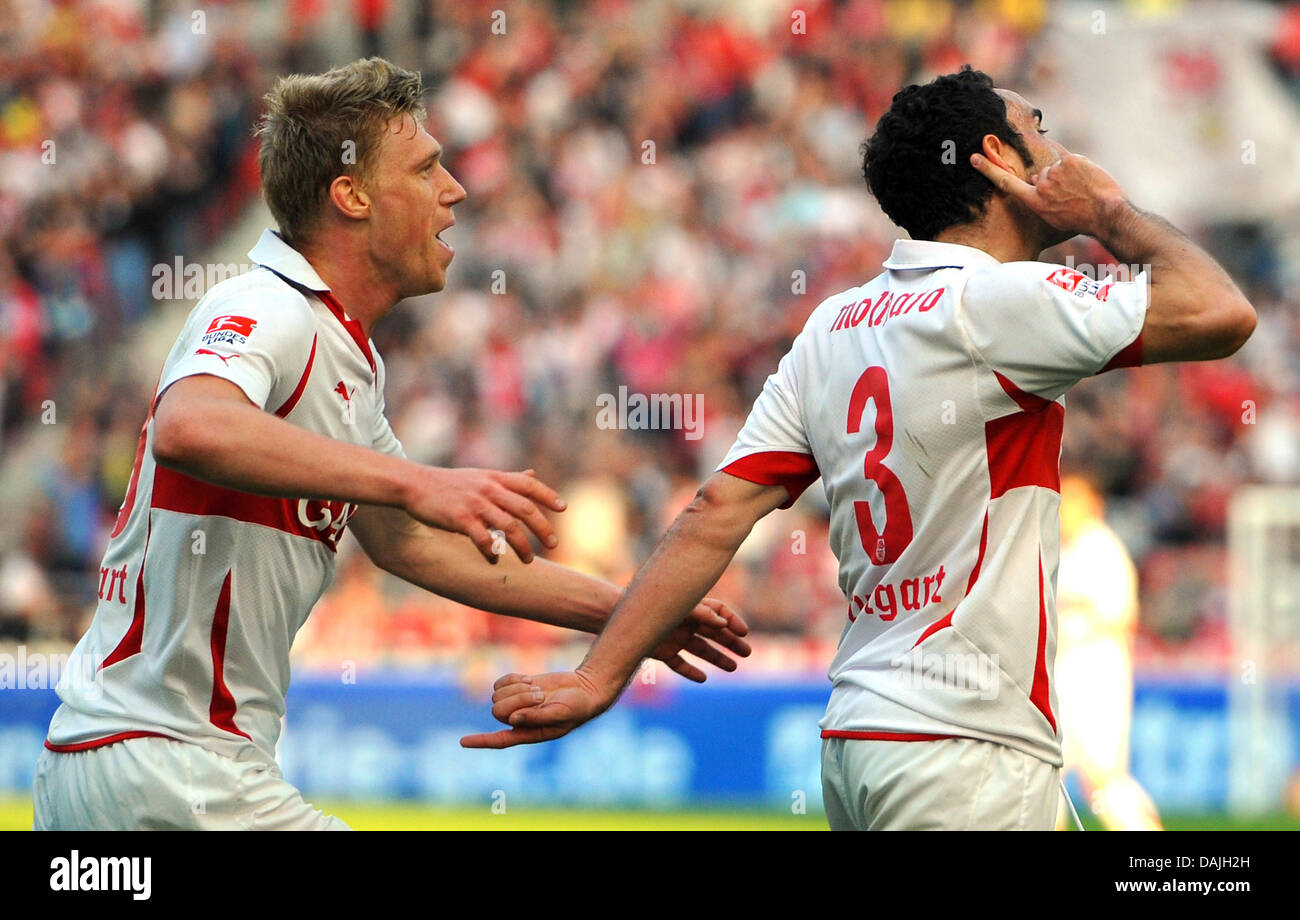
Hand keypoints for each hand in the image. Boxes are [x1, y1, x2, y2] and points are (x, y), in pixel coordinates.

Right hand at [402, 466, 563, 563]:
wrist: (415, 485)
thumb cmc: (450, 483)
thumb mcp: (482, 476)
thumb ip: (508, 478)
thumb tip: (533, 474)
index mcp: (495, 478)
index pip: (529, 485)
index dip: (548, 495)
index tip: (563, 508)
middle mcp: (489, 489)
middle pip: (525, 508)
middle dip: (542, 528)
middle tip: (553, 544)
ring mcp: (475, 504)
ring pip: (508, 526)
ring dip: (522, 546)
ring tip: (528, 561)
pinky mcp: (460, 518)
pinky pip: (483, 538)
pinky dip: (492, 551)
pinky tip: (496, 561)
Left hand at [460, 668, 611, 748]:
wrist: (584, 688)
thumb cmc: (577, 706)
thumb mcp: (561, 713)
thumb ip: (538, 717)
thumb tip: (512, 720)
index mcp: (529, 733)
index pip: (500, 740)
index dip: (481, 741)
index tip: (463, 742)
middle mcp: (518, 720)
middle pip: (498, 710)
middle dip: (517, 699)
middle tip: (540, 694)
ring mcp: (516, 702)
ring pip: (497, 695)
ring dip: (518, 688)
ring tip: (538, 688)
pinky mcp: (518, 687)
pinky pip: (500, 682)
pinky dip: (512, 679)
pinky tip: (529, 679)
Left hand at [650, 597, 750, 682]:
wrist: (621, 621)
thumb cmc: (652, 609)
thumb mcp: (679, 608)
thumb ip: (701, 613)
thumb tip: (723, 624)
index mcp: (692, 608)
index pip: (720, 612)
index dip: (733, 621)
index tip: (744, 633)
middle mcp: (685, 623)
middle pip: (714, 632)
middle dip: (731, 642)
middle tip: (748, 653)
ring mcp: (675, 638)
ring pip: (701, 649)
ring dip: (717, 658)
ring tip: (734, 668)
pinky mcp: (663, 652)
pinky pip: (680, 664)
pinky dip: (691, 671)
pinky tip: (703, 679)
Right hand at [970, 139, 1126, 239]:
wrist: (1104, 214)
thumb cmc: (1081, 220)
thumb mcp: (1053, 217)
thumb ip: (1041, 200)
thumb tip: (1037, 184)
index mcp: (1034, 201)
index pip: (1006, 183)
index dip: (988, 170)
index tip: (974, 158)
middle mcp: (1040, 186)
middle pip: (1042, 175)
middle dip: (1054, 180)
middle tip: (1072, 194)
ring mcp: (1054, 173)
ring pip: (1058, 167)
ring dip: (1069, 174)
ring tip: (1083, 189)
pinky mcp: (1069, 162)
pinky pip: (1071, 159)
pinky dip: (1080, 166)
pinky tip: (1088, 179)